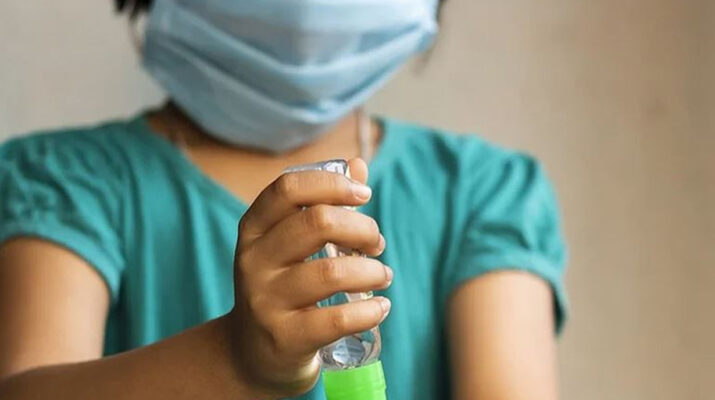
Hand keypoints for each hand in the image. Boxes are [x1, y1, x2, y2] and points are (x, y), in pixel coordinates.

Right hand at [228, 158, 391, 398]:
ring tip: (382, 275)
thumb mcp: (292, 245)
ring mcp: (265, 301)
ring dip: (372, 270)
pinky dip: (370, 310)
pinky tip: (380, 307)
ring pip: (333, 272)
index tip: (364, 195)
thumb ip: (324, 204)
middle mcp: (253, 261)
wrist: (252, 355)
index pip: (289, 188)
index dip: (332, 183)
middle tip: (376, 243)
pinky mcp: (284, 338)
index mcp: (254, 229)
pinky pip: (338, 319)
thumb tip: (358, 164)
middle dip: (362, 228)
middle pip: (318, 223)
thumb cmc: (283, 287)